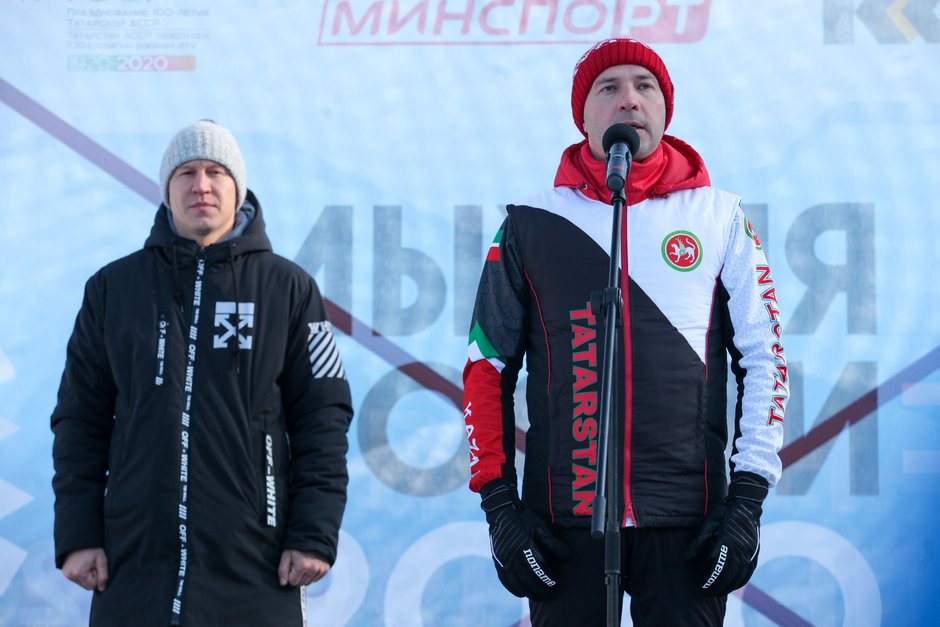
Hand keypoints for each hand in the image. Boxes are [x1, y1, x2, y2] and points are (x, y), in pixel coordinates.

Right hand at [61, 547, 108, 591]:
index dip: (98, 577)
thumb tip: (102, 589)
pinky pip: (77, 579)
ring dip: (87, 577)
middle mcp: (70, 576)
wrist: (80, 540)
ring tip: (88, 564)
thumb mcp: (102, 560)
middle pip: (86, 586)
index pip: (92, 586)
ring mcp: (66, 575)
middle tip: (93, 565)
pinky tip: (83, 565)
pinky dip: (82, 575)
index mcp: (79, 573)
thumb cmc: (93, 549)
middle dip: (92, 578)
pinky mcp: (65, 573)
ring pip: (82, 583)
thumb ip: (103, 576)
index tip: (97, 567)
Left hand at [278, 549, 329, 586]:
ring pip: (308, 582)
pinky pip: (316, 579)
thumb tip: (283, 583)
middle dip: (297, 577)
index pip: (293, 582)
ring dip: (305, 576)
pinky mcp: (325, 569)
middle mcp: (313, 569)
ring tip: (304, 565)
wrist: (313, 537)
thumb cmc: (297, 546)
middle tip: (298, 565)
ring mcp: (320, 569)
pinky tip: (311, 566)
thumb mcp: (286, 555)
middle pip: (301, 584)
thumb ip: (282, 570)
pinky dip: (312, 575)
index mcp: (302, 566)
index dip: (290, 575)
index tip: (292, 567)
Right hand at [481, 479, 569, 599]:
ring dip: (529, 593)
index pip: (539, 572)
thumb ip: (553, 543)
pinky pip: (505, 581)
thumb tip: (568, 556)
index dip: (548, 582)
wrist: (501, 511)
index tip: (556, 586)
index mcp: (525, 550)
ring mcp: (503, 561)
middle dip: (541, 591)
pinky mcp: (497, 561)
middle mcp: (513, 558)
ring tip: (538, 597)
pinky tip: (521, 593)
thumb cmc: (524, 518)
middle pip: (528, 582)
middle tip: (551, 596)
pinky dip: (513, 589)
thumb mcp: (540, 527)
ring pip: (516, 584)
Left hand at [685, 472, 768, 595]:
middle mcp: (739, 551)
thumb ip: (698, 542)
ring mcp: (749, 553)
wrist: (745, 505)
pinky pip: (748, 572)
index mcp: (726, 544)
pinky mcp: (755, 553)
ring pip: (739, 577)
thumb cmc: (723, 513)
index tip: (700, 586)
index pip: (715, 569)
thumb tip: (686, 558)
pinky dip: (741, 581)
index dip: (708, 579)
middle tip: (707, 592)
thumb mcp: (708, 525)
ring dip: (729, 587)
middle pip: (728, 576)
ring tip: (718, 592)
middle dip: (717, 587)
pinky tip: (734, 585)